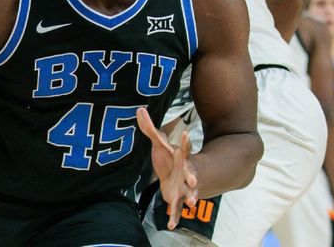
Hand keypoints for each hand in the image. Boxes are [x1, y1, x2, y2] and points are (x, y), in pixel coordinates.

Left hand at [137, 107, 197, 229]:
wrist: (180, 178)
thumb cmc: (169, 159)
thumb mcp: (159, 143)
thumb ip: (149, 128)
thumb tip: (138, 109)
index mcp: (181, 158)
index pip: (183, 148)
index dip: (184, 141)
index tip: (186, 133)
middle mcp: (186, 173)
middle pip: (191, 175)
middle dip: (193, 178)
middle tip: (194, 181)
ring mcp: (183, 188)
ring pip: (188, 194)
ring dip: (191, 198)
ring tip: (192, 203)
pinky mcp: (177, 199)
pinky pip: (176, 210)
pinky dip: (174, 217)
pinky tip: (170, 224)